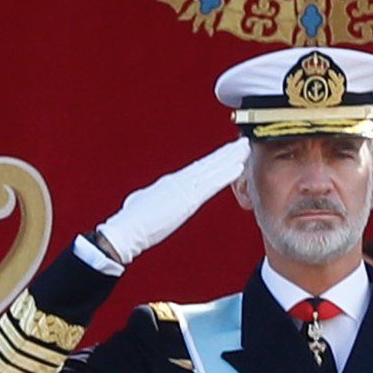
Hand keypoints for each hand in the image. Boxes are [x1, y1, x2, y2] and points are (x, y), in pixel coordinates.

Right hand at [90, 139, 248, 265]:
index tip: (227, 153)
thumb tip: (151, 199)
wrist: (127, 230)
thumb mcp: (145, 203)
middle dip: (227, 153)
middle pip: (208, 164)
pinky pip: (211, 184)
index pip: (198, 169)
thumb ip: (155, 198)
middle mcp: (180, 181)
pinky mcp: (187, 198)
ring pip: (212, 169)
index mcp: (171, 183)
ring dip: (231, 158)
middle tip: (243, 142)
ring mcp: (184, 188)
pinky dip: (225, 174)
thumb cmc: (133, 222)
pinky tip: (238, 167)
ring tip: (245, 148)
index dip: (214, 160)